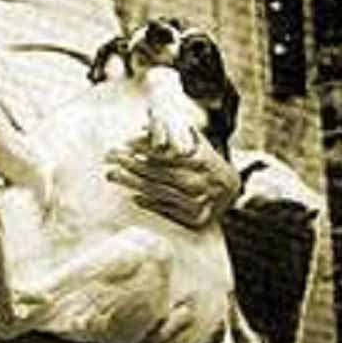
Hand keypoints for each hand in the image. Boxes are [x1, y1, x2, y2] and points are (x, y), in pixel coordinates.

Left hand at [106, 131, 241, 228]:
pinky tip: (133, 196)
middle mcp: (201, 181)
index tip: (123, 143)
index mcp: (202, 160)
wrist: (232, 191)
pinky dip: (149, 203)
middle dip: (130, 164)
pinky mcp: (196, 219)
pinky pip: (166, 210)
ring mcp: (198, 202)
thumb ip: (176, 132)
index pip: (166, 153)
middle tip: (109, 157)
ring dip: (132, 183)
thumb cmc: (207, 162)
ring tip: (112, 175)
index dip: (143, 148)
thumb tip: (145, 123)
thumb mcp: (197, 143)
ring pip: (158, 191)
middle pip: (157, 172)